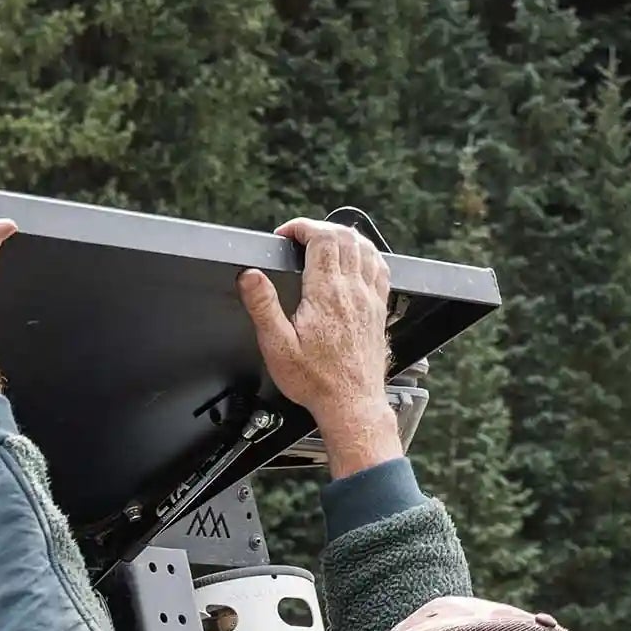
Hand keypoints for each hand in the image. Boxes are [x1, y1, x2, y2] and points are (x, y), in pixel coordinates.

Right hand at [237, 219, 400, 474]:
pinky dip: (367, 254)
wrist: (351, 403)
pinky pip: (380, 268)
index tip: (285, 235)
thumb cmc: (315, 380)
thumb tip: (250, 276)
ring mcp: (370, 299)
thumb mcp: (277, 346)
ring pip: (366, 248)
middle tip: (300, 237)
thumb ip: (263, 306)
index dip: (302, 227)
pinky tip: (358, 260)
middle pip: (345, 236)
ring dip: (344, 236)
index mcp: (326, 293)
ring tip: (325, 241)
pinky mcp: (379, 310)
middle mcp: (352, 290)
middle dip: (320, 227)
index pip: (321, 238)